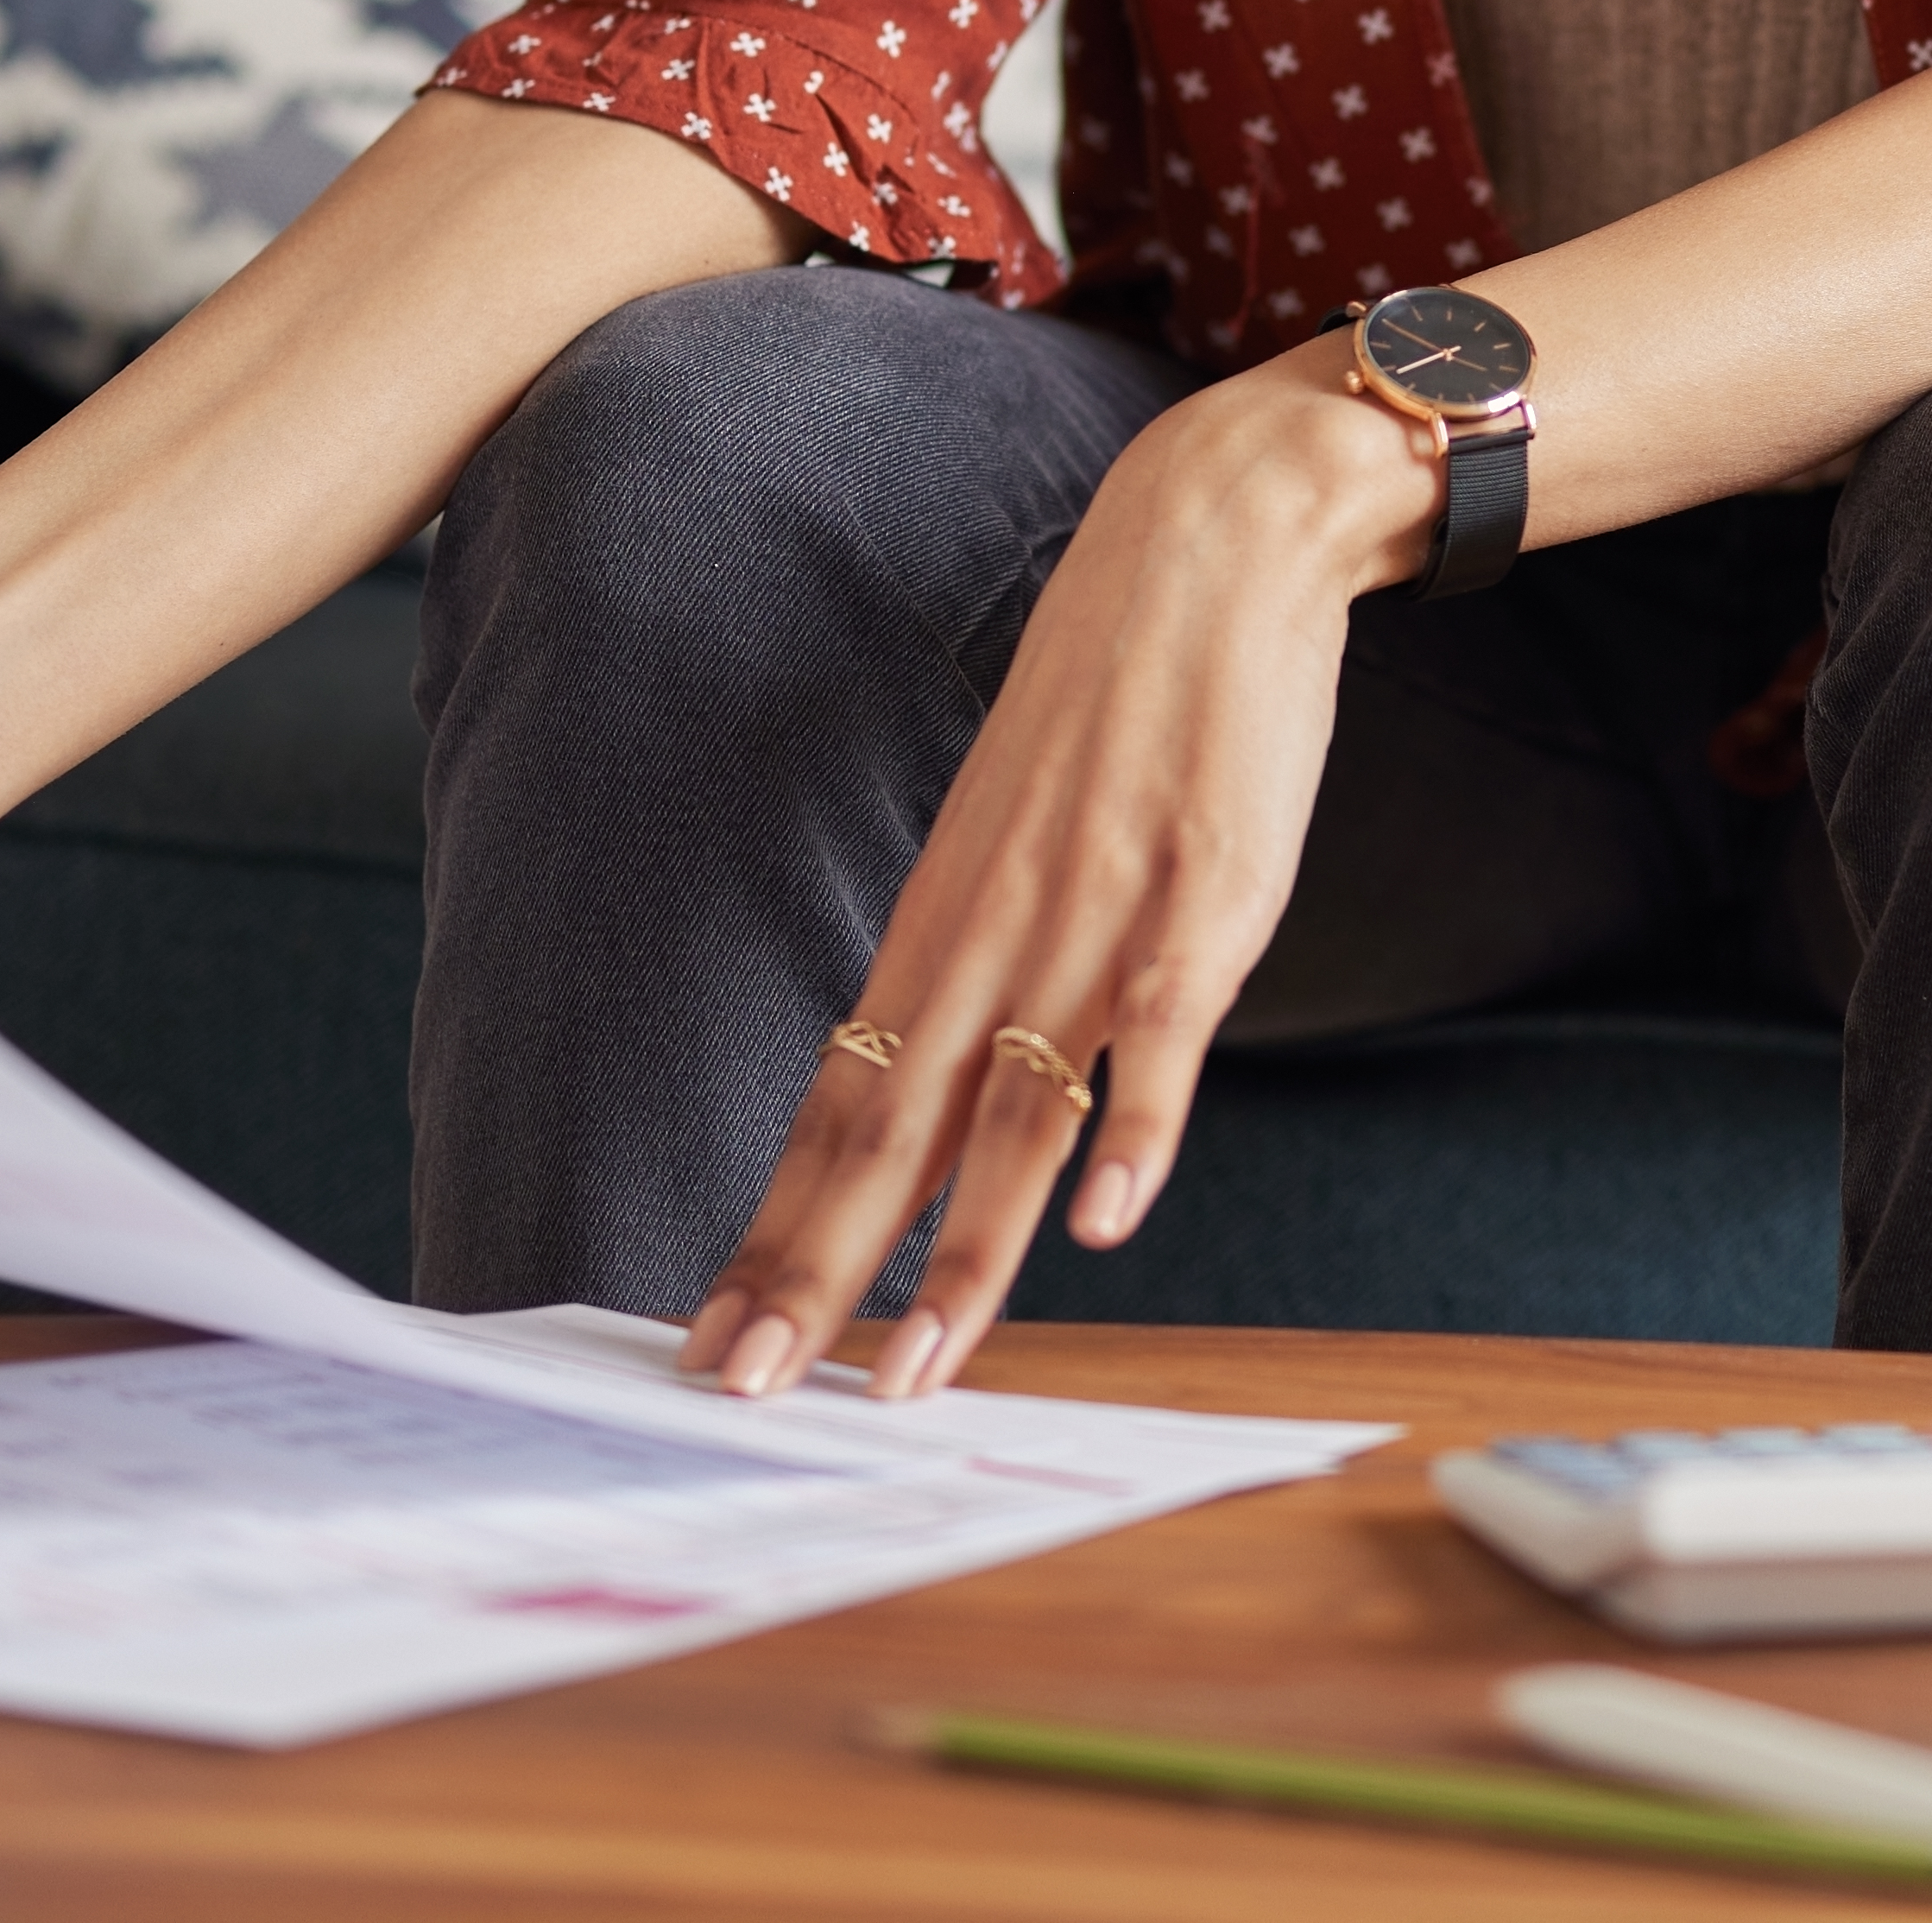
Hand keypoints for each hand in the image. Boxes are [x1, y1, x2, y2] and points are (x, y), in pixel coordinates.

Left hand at [682, 341, 1440, 1400]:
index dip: (777, 1231)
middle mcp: (997, 932)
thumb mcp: (1017, 833)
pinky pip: (1161, 1031)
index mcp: (942, 922)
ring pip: (1014, 1115)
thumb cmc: (1117, 699)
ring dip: (963, 1257)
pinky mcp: (1205, 894)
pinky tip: (1105, 1221)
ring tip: (912, 1371)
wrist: (1211, 542)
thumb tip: (951, 1100)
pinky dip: (1134, 1129)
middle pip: (891, 1131)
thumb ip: (988, 966)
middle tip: (750, 1390)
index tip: (719, 1337)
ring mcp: (1100, 917)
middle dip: (818, 1274)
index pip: (839, 1108)